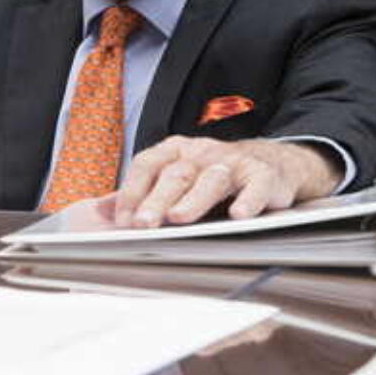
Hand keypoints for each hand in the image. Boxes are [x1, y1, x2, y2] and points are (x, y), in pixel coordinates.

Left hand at [113, 137, 341, 227]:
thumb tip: (102, 212)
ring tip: (178, 219)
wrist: (273, 164)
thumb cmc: (213, 174)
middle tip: (142, 224)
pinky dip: (248, 200)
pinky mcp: (264, 175)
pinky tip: (238, 216)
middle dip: (156, 199)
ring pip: (211, 179)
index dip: (132, 191)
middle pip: (176, 174)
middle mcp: (202, 152)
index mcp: (175, 150)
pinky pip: (256, 186)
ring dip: (193, 199)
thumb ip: (142, 193)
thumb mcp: (176, 176)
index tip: (122, 220)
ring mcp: (234, 162)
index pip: (146, 165)